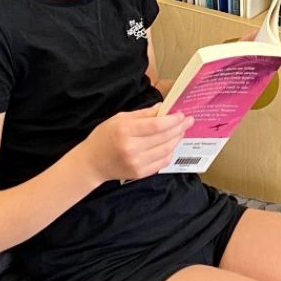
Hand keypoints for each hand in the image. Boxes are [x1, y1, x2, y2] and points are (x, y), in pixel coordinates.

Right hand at [77, 104, 192, 182]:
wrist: (92, 162)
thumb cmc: (104, 137)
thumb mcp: (119, 118)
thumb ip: (143, 114)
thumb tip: (163, 108)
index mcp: (125, 130)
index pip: (156, 125)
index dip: (172, 120)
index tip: (181, 114)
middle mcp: (131, 148)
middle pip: (164, 137)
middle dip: (179, 128)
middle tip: (188, 121)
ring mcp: (136, 162)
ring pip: (166, 150)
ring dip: (176, 139)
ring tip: (181, 131)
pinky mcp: (139, 173)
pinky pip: (162, 162)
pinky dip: (170, 152)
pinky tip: (171, 144)